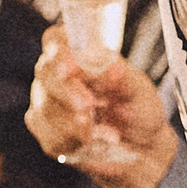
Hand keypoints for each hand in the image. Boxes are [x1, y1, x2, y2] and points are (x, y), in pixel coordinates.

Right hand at [26, 28, 176, 187]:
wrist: (142, 147)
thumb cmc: (138, 109)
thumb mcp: (138, 90)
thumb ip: (122, 77)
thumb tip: (112, 65)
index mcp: (76, 53)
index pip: (55, 40)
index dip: (59, 51)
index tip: (71, 67)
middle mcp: (55, 74)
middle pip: (45, 73)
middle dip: (66, 91)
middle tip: (88, 105)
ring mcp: (46, 103)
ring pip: (45, 109)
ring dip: (76, 123)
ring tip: (109, 133)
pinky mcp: (47, 133)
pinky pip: (51, 137)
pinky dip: (76, 142)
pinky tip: (97, 141)